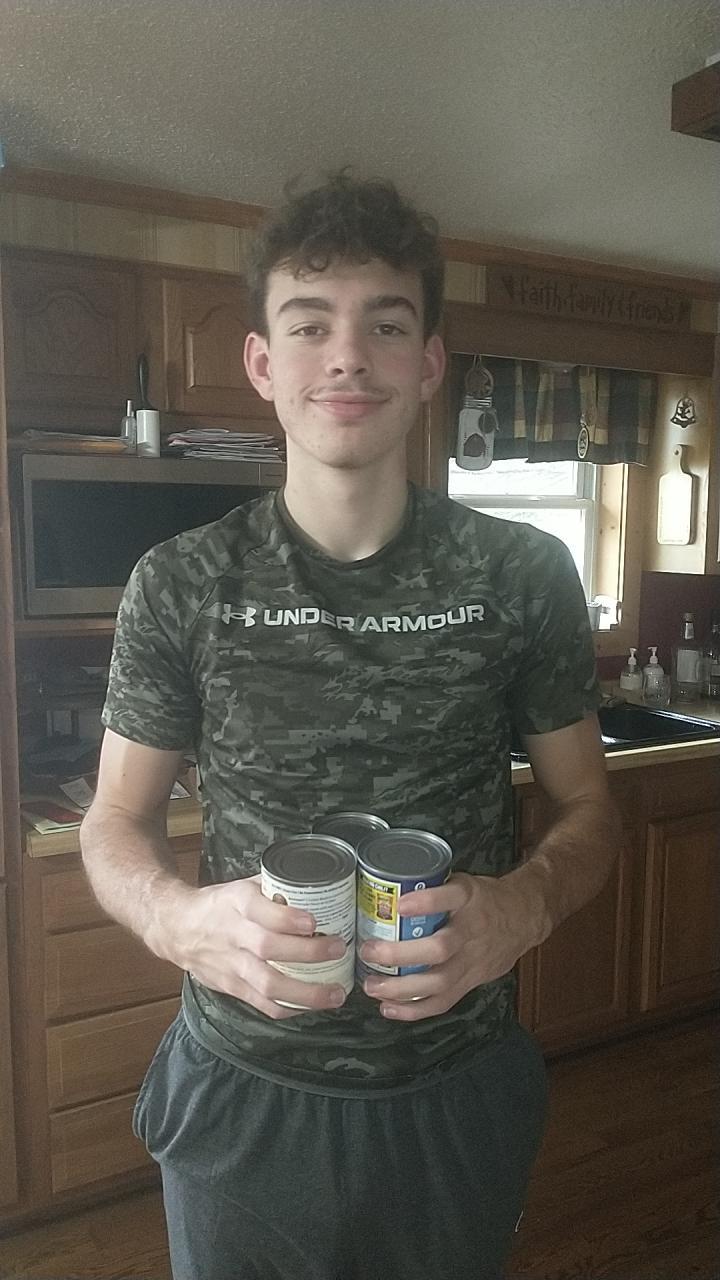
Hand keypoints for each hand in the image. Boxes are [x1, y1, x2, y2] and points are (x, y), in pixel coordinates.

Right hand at [153, 874, 348, 1019]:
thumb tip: (318, 887)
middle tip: (338, 949)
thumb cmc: (219, 904)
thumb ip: (275, 888)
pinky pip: (262, 1004)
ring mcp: (231, 965)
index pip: (261, 911)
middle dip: (307, 954)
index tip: (314, 922)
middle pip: (268, 949)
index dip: (287, 919)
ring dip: (306, 993)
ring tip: (336, 993)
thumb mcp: (242, 886)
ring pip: (268, 985)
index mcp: (237, 903)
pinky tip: (312, 1006)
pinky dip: (289, 1008)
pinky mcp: (231, 988)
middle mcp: (233, 934)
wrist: (177, 928)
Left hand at [359, 872, 530, 1020]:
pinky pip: (444, 1001)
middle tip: (370, 951)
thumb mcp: (464, 883)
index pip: (451, 897)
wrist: (525, 919)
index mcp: (470, 898)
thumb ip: (434, 890)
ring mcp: (473, 960)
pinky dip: (415, 1009)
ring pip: (439, 981)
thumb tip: (387, 891)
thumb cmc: (483, 899)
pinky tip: (389, 1008)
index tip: (400, 904)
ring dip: (402, 987)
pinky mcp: (472, 981)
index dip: (427, 902)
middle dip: (400, 954)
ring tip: (373, 985)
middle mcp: (473, 929)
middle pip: (440, 948)